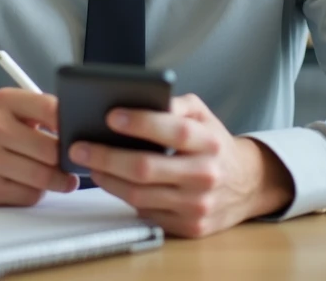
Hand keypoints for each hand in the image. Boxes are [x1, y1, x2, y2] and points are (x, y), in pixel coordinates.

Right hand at [0, 88, 77, 205]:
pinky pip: (28, 195)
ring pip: (40, 176)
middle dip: (65, 159)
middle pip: (48, 149)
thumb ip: (47, 114)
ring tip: (65, 178)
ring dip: (59, 180)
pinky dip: (38, 193)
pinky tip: (36, 186)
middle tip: (74, 162)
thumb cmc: (6, 132)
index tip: (81, 133)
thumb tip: (84, 132)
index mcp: (4, 101)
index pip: (48, 108)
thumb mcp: (22, 112)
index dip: (70, 123)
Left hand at [68, 94, 293, 237]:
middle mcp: (206, 175)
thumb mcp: (203, 115)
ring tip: (88, 162)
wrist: (246, 184)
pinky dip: (122, 196)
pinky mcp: (189, 226)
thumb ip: (176, 104)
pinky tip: (109, 181)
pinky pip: (146, 211)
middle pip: (147, 168)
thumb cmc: (214, 144)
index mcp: (210, 142)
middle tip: (79, 145)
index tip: (110, 115)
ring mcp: (197, 205)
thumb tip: (140, 99)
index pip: (175, 130)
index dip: (141, 123)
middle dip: (106, 156)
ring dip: (107, 178)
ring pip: (140, 194)